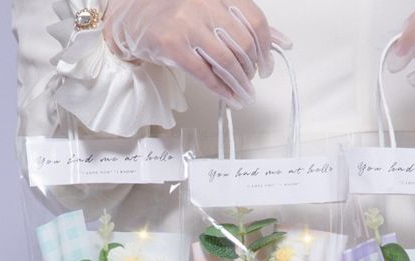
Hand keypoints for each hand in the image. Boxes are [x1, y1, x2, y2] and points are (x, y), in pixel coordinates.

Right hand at [103, 0, 291, 107]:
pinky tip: (229, 97)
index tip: (266, 65)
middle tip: (250, 81)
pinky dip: (221, 89)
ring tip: (243, 94)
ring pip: (227, 61)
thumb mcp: (213, 12)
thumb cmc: (174, 15)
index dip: (266, 48)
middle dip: (251, 68)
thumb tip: (281, 41)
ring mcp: (187, 23)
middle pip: (243, 43)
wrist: (132, 19)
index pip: (255, 21)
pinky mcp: (172, 44)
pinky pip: (205, 74)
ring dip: (240, 83)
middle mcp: (204, 3)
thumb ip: (246, 23)